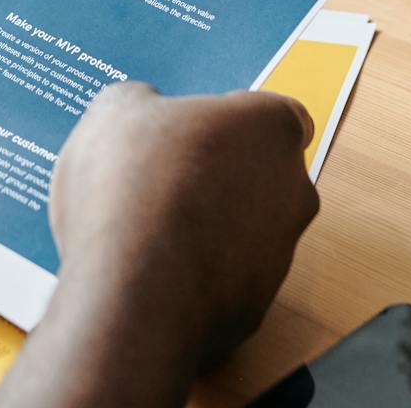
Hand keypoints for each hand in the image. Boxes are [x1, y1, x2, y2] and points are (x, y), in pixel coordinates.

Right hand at [49, 83, 317, 368]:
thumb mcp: (116, 110)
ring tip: (143, 229)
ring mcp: (279, 255)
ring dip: (206, 227)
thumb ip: (144, 102)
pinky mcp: (255, 308)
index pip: (278, 116)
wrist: (133, 296)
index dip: (235, 122)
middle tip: (160, 177)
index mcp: (271, 128)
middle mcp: (293, 190)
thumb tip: (145, 113)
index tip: (196, 130)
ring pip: (244, 230)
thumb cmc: (133, 185)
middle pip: (261, 174)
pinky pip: (224, 280)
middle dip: (218, 175)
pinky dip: (195, 275)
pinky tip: (148, 272)